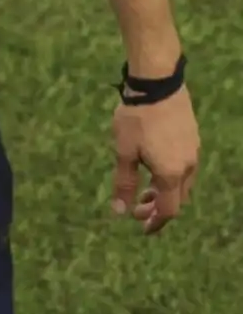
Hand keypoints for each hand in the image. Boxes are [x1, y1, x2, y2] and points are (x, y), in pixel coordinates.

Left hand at [110, 86, 199, 234]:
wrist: (157, 85)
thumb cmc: (136, 119)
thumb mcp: (124, 153)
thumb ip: (124, 184)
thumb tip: (120, 212)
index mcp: (171, 174)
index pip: (168, 210)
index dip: (155, 222)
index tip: (141, 228)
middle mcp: (188, 166)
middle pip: (177, 199)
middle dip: (157, 208)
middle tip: (136, 209)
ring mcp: (193, 152)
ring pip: (183, 184)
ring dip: (164, 192)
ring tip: (143, 189)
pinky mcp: (192, 139)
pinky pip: (185, 168)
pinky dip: (170, 177)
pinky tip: (154, 167)